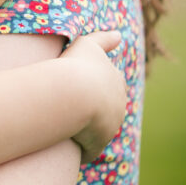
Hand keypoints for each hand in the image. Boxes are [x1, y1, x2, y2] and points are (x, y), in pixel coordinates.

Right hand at [61, 31, 126, 162]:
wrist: (73, 94)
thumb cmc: (76, 66)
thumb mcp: (88, 45)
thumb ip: (104, 39)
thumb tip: (119, 34)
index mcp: (117, 82)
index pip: (111, 86)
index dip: (96, 87)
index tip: (81, 88)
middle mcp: (118, 105)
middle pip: (108, 110)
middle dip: (95, 111)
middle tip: (72, 109)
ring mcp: (110, 126)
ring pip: (99, 131)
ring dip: (86, 131)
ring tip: (66, 129)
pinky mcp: (98, 143)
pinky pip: (89, 150)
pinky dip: (81, 149)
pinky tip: (67, 148)